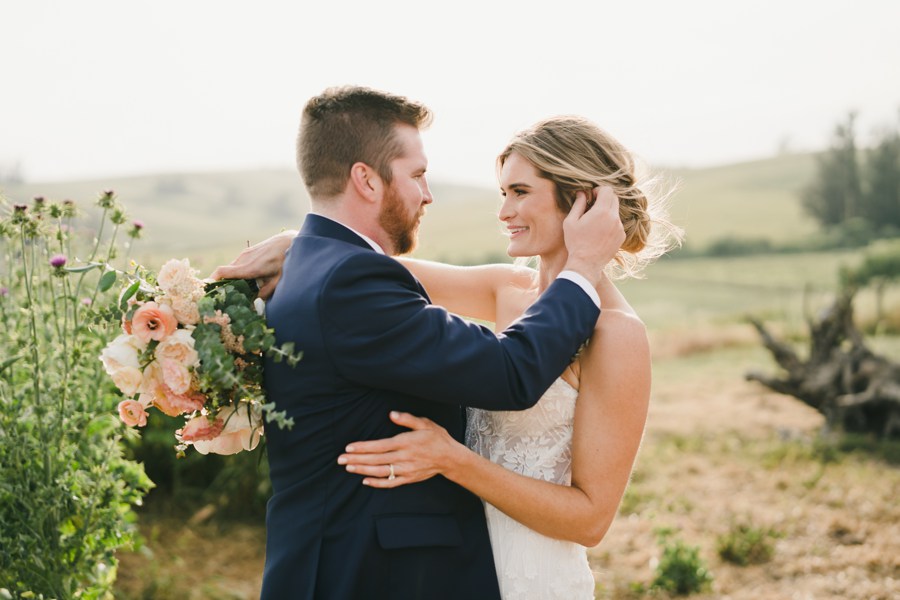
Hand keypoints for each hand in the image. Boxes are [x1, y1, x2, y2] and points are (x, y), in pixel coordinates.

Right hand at [208, 230, 295, 299]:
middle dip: (221, 284)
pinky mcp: (249, 251)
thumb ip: (266, 292)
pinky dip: (237, 272)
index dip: (211, 281)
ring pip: (232, 268)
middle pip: (224, 272)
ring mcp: (245, 253)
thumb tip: (255, 301)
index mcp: (250, 268)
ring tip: (237, 290)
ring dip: (231, 278)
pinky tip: (248, 279)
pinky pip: (238, 263)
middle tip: (223, 297)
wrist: (291, 240)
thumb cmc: (287, 261)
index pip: (222, 272)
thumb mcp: (278, 280)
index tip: (206, 291)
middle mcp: (244, 259)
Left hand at [337, 411, 462, 487]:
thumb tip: (392, 414)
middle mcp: (404, 457)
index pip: (380, 446)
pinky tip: (365, 480)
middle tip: (340, 459)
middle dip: (357, 459)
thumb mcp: (425, 423)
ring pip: (380, 472)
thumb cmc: (437, 438)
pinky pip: (390, 483)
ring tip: (348, 468)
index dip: (363, 447)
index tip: (349, 448)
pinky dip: (377, 483)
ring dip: (363, 470)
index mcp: (406, 442)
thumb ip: (407, 419)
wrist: (451, 458)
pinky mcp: (408, 478)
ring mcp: (406, 470)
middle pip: (376, 460)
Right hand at [562, 187, 624, 285]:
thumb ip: (578, 204)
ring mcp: (620, 228)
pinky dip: (610, 222)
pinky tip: (599, 232)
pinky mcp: (621, 236)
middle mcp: (614, 218)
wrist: (585, 264)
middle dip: (604, 198)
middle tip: (593, 206)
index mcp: (602, 212)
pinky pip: (617, 223)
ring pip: (616, 211)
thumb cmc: (575, 243)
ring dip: (607, 211)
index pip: (607, 190)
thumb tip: (582, 193)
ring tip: (595, 222)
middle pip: (614, 198)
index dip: (599, 190)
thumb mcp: (571, 222)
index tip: (592, 196)